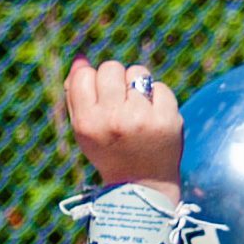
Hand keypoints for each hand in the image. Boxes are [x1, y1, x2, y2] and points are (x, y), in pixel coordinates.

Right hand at [64, 59, 183, 190]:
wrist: (143, 184)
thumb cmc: (109, 150)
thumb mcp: (84, 129)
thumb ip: (76, 94)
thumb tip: (81, 59)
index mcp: (87, 122)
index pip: (84, 75)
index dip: (92, 82)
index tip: (100, 99)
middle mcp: (113, 119)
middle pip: (110, 67)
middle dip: (116, 80)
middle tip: (121, 102)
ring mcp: (142, 118)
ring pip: (137, 72)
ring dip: (137, 84)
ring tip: (137, 108)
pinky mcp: (168, 118)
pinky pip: (159, 86)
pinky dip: (157, 98)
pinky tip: (154, 117)